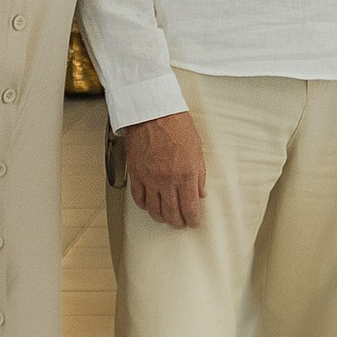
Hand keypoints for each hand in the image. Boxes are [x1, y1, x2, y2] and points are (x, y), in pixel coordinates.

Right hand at [119, 110, 205, 228]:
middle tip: (181, 223)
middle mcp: (167, 180)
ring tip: (166, 218)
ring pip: (154, 209)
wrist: (153, 112)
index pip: (190, 207)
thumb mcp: (197, 150)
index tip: (193, 222)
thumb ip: (199, 174)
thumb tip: (201, 192)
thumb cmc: (176, 125)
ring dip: (161, 217)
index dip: (193, 219)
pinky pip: (139, 198)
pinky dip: (144, 206)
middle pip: (172, 213)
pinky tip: (149, 206)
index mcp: (186, 174)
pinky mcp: (136, 174)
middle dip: (178, 222)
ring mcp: (150, 179)